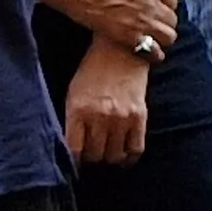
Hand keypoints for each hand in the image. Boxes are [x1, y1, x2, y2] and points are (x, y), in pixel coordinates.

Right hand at [38, 0, 178, 51]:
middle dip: (165, 24)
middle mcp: (152, 2)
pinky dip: (154, 54)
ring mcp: (142, 20)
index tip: (157, 12)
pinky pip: (152, 50)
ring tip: (154, 41)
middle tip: (155, 27)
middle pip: (172, 20)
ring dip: (163, 39)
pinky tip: (150, 55)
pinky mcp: (128, 35)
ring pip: (168, 36)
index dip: (165, 7)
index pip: (173, 2)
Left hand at [63, 39, 152, 164]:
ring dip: (109, 157)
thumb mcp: (74, 93)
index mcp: (78, 110)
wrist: (121, 50)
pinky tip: (124, 153)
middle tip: (91, 151)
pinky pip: (136, 149)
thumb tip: (73, 148)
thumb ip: (71, 120)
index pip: (74, 150)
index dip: (74, 160)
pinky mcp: (139, 116)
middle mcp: (100, 116)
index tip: (75, 159)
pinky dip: (129, 157)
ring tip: (107, 150)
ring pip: (114, 156)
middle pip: (95, 156)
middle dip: (91, 157)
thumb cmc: (92, 71)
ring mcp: (121, 117)